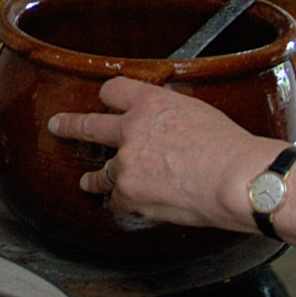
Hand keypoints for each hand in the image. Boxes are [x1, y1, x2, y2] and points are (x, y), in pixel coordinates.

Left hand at [45, 78, 281, 231]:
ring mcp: (126, 163)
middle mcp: (132, 129)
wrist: (237, 179)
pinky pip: (116, 201)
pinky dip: (123, 205)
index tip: (104, 101)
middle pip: (89, 125)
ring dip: (93, 178)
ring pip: (99, 171)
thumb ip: (171, 117)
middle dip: (70, 125)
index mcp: (151, 103)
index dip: (108, 97)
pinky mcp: (129, 193)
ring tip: (86, 181)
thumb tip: (166, 128)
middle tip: (58, 125)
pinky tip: (127, 207)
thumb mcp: (199, 113)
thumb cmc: (231, 149)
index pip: (114, 90)